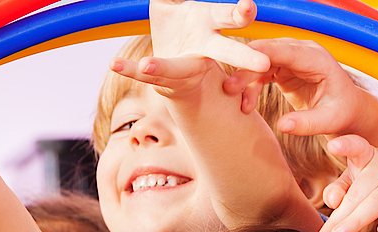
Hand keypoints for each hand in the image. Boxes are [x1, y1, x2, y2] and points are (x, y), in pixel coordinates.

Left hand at [136, 0, 269, 89]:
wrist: (173, 58)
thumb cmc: (179, 20)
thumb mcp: (173, 2)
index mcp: (209, 23)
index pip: (227, 16)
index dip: (239, 13)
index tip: (249, 8)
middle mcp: (204, 49)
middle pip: (226, 50)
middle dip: (244, 56)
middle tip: (263, 62)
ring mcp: (185, 68)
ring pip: (176, 71)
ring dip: (160, 69)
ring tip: (146, 65)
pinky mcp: (163, 79)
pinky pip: (144, 74)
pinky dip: (130, 69)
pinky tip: (114, 64)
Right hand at [224, 38, 364, 127]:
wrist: (347, 111)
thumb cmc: (343, 114)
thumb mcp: (329, 121)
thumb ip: (307, 123)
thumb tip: (282, 126)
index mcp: (316, 58)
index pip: (284, 50)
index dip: (260, 57)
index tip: (241, 68)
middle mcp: (302, 52)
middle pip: (267, 51)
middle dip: (246, 67)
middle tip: (229, 88)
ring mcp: (291, 59)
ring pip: (260, 61)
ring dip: (245, 78)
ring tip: (233, 97)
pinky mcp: (284, 70)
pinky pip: (261, 72)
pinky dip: (251, 86)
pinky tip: (245, 104)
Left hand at [316, 135, 377, 231]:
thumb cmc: (376, 185)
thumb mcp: (354, 183)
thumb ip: (338, 190)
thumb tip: (331, 202)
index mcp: (366, 156)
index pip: (356, 147)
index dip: (345, 146)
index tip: (332, 145)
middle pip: (358, 191)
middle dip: (340, 215)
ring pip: (377, 202)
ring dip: (356, 221)